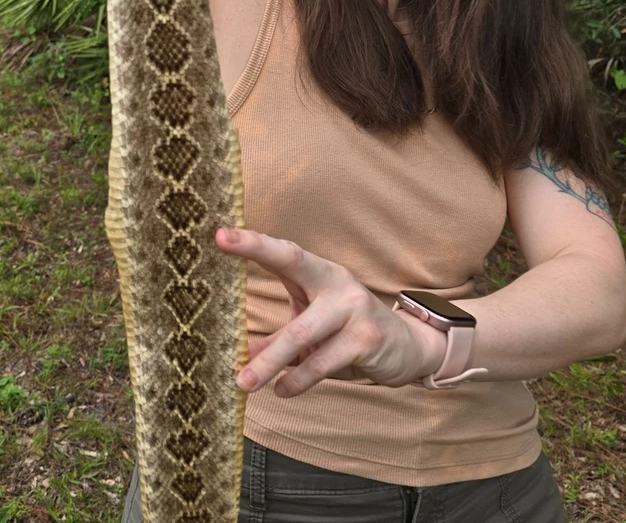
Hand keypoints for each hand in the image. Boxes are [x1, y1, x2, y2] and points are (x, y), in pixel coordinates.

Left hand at [214, 227, 446, 396]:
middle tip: (218, 264)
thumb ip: (279, 336)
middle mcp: (337, 282)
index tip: (220, 235)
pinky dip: (298, 379)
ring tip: (245, 382)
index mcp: (320, 272)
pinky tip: (283, 389)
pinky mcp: (366, 339)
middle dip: (253, 263)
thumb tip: (245, 353)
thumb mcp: (311, 325)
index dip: (252, 242)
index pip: (283, 251)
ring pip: (301, 335)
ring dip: (270, 363)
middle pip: (291, 276)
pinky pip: (322, 362)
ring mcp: (354, 308)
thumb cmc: (347, 329)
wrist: (407, 345)